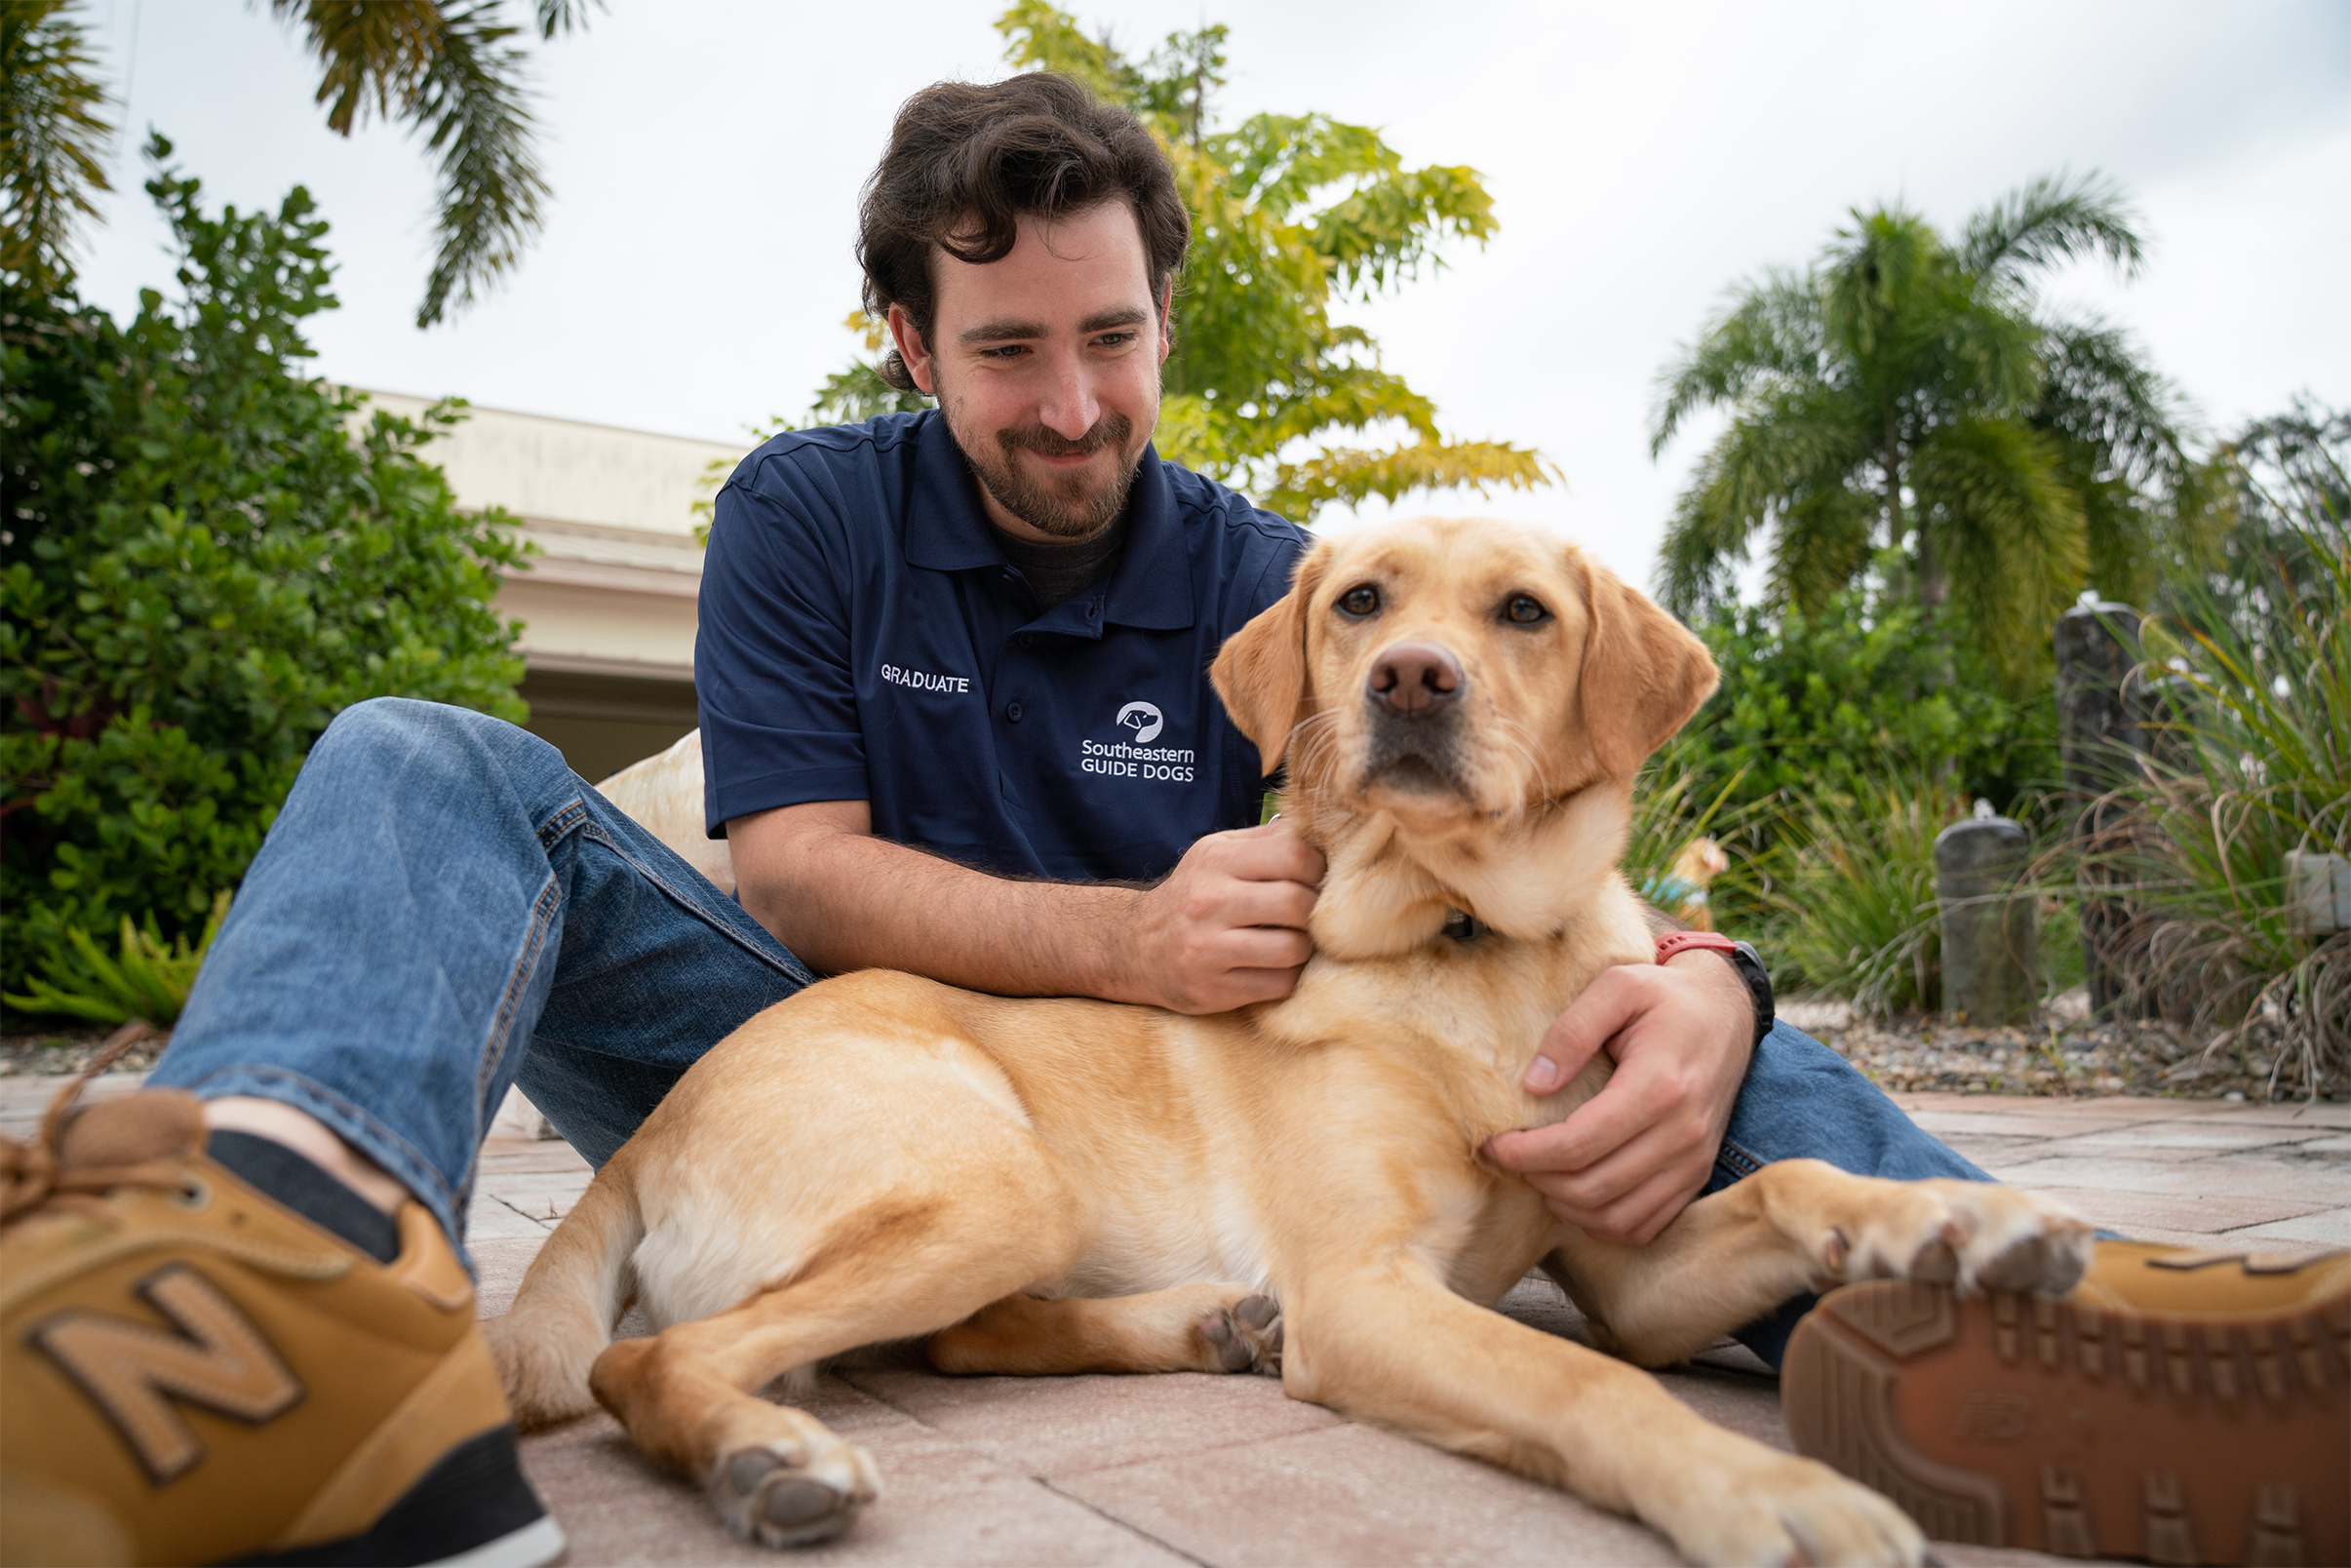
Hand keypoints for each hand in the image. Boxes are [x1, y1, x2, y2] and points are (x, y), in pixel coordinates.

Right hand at [1112, 821, 1323, 1012]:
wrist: (1135, 946)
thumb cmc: (1193, 895)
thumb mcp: (1217, 853)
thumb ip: (1266, 840)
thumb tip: (1323, 834)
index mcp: (1216, 859)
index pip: (1293, 855)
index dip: (1318, 869)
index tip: (1314, 881)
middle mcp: (1208, 901)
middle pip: (1296, 903)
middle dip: (1315, 911)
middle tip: (1307, 916)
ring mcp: (1208, 949)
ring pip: (1293, 949)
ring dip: (1304, 948)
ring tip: (1291, 942)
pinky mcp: (1213, 990)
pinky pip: (1279, 984)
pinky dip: (1288, 976)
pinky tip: (1272, 966)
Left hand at [1483, 953, 1754, 1243]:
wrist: (1727, 1014)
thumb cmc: (1666, 998)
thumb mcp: (1617, 987)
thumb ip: (1572, 1030)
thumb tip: (1534, 1084)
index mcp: (1659, 1086)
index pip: (1578, 1144)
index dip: (1526, 1153)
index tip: (1494, 1144)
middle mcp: (1682, 1133)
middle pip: (1593, 1187)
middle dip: (1538, 1179)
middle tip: (1511, 1156)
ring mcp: (1693, 1161)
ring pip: (1616, 1217)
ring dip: (1567, 1205)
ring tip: (1540, 1174)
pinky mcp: (1696, 1176)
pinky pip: (1644, 1226)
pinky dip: (1602, 1222)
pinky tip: (1577, 1193)